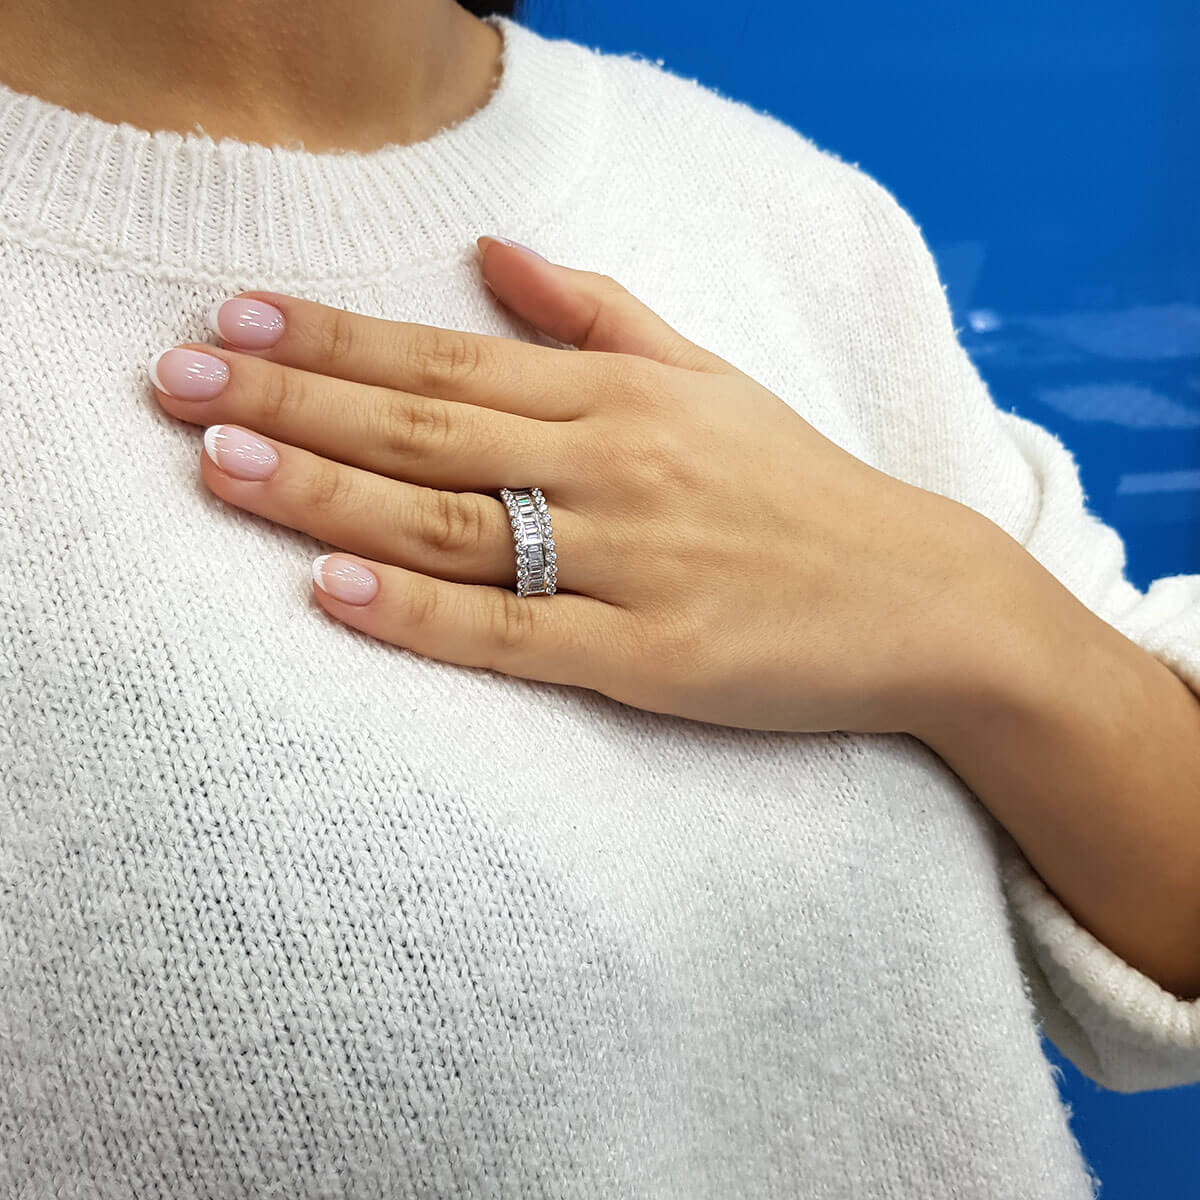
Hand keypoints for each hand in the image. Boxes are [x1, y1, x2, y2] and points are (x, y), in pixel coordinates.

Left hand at [148, 236, 991, 733]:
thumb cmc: (802, 489)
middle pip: (426, 429)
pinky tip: (334, 590)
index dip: (335, 339)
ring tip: (219, 466)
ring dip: (327, 493)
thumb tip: (498, 250)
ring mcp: (631, 564)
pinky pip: (515, 634)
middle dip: (293, 403)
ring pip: (453, 523)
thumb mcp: (709, 378)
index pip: (449, 358)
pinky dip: (422, 613)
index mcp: (622, 397)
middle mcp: (615, 467)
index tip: (235, 318)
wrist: (922, 599)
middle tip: (177, 381)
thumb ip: (599, 313)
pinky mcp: (650, 658)